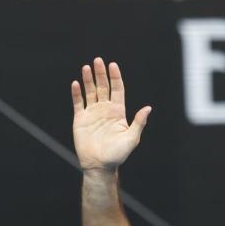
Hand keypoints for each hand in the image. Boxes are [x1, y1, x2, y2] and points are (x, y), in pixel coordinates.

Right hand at [71, 57, 151, 171]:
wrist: (100, 165)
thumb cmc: (118, 154)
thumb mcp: (131, 138)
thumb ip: (138, 122)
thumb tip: (148, 108)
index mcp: (118, 112)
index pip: (117, 90)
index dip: (115, 77)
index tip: (113, 65)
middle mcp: (105, 109)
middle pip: (103, 87)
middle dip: (101, 74)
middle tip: (98, 60)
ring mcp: (92, 113)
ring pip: (90, 92)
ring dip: (88, 80)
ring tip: (87, 67)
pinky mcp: (80, 119)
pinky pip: (78, 103)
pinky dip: (77, 93)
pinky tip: (76, 83)